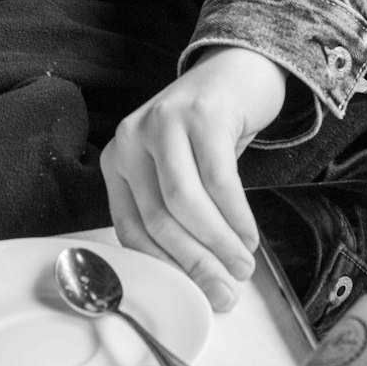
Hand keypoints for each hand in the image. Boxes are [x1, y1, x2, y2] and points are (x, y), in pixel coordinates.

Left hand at [100, 45, 286, 312]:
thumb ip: (178, 216)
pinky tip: (250, 235)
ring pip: (185, 203)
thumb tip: (203, 284)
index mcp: (117, 159)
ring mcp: (164, 122)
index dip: (166, 268)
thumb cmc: (206, 132)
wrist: (234, 69)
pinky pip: (218, 180)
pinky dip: (236, 216)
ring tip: (242, 265)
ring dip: (218, 244)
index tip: (197, 296)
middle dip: (196, 264)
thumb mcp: (177, 170)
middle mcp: (131, 138)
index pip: (131, 229)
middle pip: (158, 219)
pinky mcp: (201, 114)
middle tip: (227, 292)